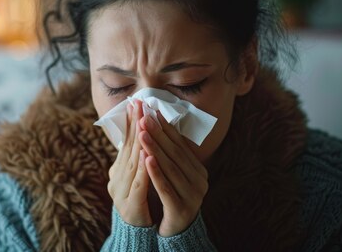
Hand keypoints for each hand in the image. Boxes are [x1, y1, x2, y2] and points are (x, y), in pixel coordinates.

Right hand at [107, 99, 152, 226]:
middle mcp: (116, 178)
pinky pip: (138, 184)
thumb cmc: (140, 200)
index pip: (126, 141)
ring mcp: (121, 192)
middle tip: (139, 104)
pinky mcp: (130, 206)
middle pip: (127, 147)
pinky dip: (143, 169)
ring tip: (143, 123)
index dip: (131, 121)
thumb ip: (138, 156)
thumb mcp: (137, 175)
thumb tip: (141, 132)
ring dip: (138, 142)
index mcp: (118, 169)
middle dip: (134, 124)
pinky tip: (147, 155)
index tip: (136, 101)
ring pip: (131, 163)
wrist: (136, 232)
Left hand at [139, 111, 208, 236]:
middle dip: (157, 134)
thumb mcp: (171, 173)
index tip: (150, 111)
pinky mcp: (182, 208)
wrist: (175, 232)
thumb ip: (168, 153)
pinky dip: (156, 172)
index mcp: (197, 169)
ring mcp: (193, 195)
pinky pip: (167, 187)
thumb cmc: (170, 197)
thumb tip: (155, 121)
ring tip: (142, 133)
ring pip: (170, 167)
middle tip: (144, 116)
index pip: (179, 144)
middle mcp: (199, 180)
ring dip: (155, 148)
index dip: (164, 127)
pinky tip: (146, 159)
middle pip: (175, 153)